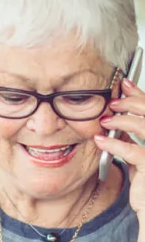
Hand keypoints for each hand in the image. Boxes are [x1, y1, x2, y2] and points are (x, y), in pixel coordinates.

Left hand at [96, 78, 144, 214]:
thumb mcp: (139, 156)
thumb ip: (133, 137)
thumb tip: (117, 118)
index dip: (140, 94)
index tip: (124, 85)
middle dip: (131, 103)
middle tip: (112, 103)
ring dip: (122, 120)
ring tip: (105, 121)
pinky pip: (134, 150)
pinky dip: (115, 143)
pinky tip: (100, 141)